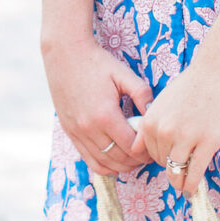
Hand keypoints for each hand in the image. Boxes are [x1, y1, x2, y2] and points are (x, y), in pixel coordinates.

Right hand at [43, 37, 151, 171]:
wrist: (65, 54)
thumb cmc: (97, 62)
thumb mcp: (124, 74)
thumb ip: (142, 95)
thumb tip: (154, 115)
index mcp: (105, 115)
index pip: (132, 146)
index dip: (146, 151)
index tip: (154, 146)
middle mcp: (89, 128)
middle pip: (119, 158)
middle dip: (137, 161)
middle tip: (149, 154)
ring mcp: (77, 132)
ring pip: (104, 163)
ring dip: (122, 166)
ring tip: (135, 159)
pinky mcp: (70, 132)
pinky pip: (88, 159)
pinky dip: (104, 166)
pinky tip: (115, 163)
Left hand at [135, 51, 219, 196]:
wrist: (216, 73)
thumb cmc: (191, 87)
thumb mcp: (161, 103)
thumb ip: (149, 126)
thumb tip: (136, 149)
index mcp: (151, 122)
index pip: (148, 153)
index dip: (158, 158)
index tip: (167, 161)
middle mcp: (164, 131)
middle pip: (162, 162)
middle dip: (170, 166)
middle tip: (180, 168)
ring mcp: (186, 138)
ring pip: (176, 171)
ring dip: (179, 181)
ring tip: (183, 185)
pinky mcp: (206, 144)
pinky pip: (194, 173)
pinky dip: (191, 185)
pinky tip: (191, 190)